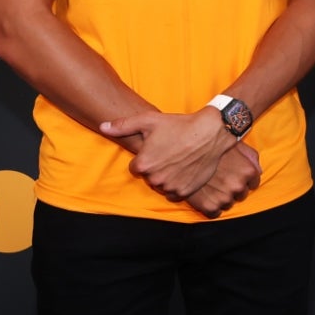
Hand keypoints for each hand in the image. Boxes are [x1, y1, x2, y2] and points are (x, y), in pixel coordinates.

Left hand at [102, 107, 234, 199]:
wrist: (212, 132)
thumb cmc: (179, 124)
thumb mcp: (149, 120)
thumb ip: (123, 125)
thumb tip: (103, 127)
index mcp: (143, 164)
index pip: (136, 167)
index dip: (146, 157)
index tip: (158, 148)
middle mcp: (155, 179)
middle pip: (149, 177)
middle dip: (156, 167)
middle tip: (170, 153)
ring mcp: (171, 186)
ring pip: (162, 185)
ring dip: (167, 177)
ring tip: (179, 160)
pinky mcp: (186, 191)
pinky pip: (174, 193)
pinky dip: (178, 185)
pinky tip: (184, 170)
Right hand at [187, 143, 261, 217]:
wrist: (184, 152)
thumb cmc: (212, 145)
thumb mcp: (237, 145)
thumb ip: (251, 157)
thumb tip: (258, 171)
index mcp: (248, 171)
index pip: (253, 183)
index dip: (243, 180)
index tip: (233, 176)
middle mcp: (239, 186)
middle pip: (241, 194)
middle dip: (232, 188)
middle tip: (219, 180)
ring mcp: (224, 197)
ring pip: (228, 204)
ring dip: (221, 197)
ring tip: (210, 186)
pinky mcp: (209, 206)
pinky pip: (215, 213)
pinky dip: (210, 207)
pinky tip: (204, 195)